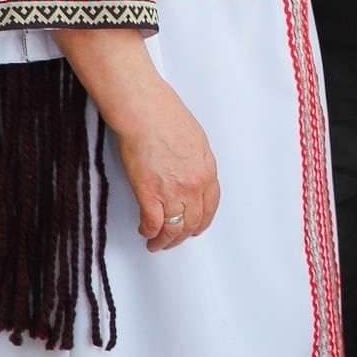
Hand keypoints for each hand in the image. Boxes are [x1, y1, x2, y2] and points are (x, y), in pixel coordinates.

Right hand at [53, 28, 217, 251]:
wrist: (145, 112)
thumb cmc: (166, 117)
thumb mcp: (195, 141)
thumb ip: (195, 163)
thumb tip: (189, 175)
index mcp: (207, 170)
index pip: (210, 206)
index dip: (202, 221)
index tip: (195, 227)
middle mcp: (194, 185)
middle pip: (193, 221)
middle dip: (183, 235)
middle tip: (174, 240)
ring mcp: (173, 191)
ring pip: (174, 228)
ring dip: (165, 240)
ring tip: (157, 244)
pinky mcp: (149, 193)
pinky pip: (153, 223)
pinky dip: (149, 232)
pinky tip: (145, 233)